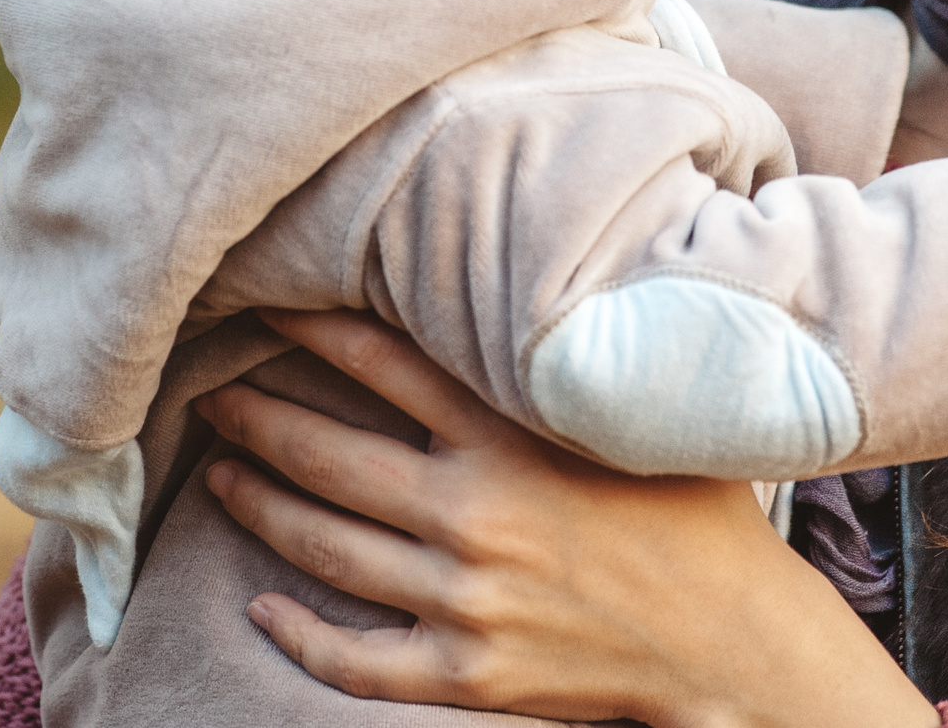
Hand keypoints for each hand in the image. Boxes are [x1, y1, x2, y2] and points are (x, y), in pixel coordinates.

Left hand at [197, 309, 936, 727]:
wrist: (739, 645)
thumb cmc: (701, 517)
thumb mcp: (646, 415)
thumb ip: (578, 358)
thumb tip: (540, 276)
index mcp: (514, 437)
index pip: (385, 361)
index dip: (314, 327)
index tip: (264, 303)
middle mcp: (476, 513)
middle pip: (328, 455)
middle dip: (257, 416)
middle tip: (208, 391)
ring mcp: (464, 598)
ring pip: (325, 548)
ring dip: (261, 506)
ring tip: (219, 474)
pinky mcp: (467, 672)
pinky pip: (355, 658)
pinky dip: (299, 634)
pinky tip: (263, 607)